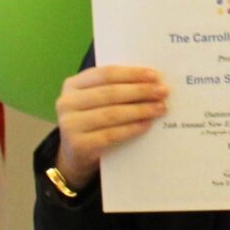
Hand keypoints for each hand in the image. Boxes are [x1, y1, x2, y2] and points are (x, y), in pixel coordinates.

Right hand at [53, 64, 166, 187]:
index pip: (105, 74)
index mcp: (72, 85)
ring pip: (112, 114)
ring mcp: (70, 125)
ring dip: (140, 110)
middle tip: (163, 92)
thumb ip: (116, 88)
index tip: (155, 76)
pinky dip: (131, 129)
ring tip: (160, 108)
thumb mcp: (96, 101)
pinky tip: (147, 124)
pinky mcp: (78, 145)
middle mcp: (66, 103)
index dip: (131, 74)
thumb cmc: (93, 121)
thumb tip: (152, 81)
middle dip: (140, 91)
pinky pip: (111, 135)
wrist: (75, 155)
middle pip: (109, 93)